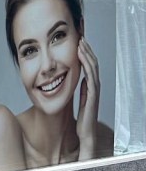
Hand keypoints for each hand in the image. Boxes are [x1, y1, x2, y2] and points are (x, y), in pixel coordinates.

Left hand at [76, 37, 100, 159]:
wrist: (85, 135)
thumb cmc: (81, 120)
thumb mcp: (78, 100)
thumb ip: (80, 90)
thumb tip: (76, 79)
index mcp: (89, 87)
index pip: (88, 66)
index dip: (85, 54)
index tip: (78, 41)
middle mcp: (93, 87)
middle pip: (92, 64)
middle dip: (87, 49)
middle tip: (81, 35)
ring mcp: (94, 91)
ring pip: (93, 67)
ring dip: (87, 53)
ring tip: (81, 41)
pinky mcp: (92, 96)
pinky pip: (91, 76)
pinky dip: (87, 64)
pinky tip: (81, 55)